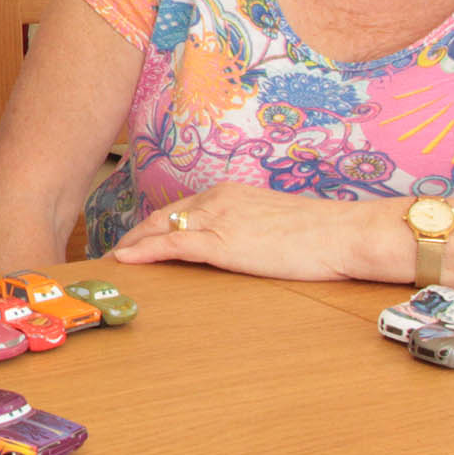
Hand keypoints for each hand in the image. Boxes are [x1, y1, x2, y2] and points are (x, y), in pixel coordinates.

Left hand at [110, 183, 392, 281]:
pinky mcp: (221, 242)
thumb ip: (248, 228)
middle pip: (162, 216)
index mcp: (230, 193)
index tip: (138, 239)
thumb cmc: (320, 234)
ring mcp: (217, 219)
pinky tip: (125, 260)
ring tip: (111, 261)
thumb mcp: (274, 224)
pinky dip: (143, 251)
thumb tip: (240, 246)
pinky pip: (171, 244)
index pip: (181, 208)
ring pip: (160, 229)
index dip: (155, 225)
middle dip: (135, 235)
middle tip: (114, 252)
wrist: (342, 234)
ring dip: (132, 246)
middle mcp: (218, 199)